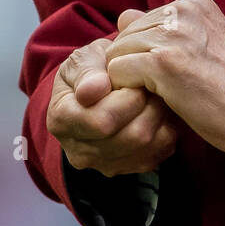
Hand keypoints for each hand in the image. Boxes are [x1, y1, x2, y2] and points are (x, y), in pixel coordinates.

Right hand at [46, 36, 177, 176]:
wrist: (99, 85)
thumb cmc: (92, 68)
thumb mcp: (85, 57)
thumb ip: (86, 71)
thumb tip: (92, 91)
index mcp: (61, 120)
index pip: (103, 121)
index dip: (128, 97)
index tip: (133, 77)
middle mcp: (78, 151)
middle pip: (131, 137)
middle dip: (147, 105)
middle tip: (149, 84)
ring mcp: (102, 164)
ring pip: (147, 147)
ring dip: (158, 117)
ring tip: (152, 96)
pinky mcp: (126, 168)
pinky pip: (158, 154)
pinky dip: (163, 130)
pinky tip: (155, 112)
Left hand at [105, 0, 224, 159]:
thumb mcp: (201, 45)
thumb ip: (163, 28)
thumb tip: (123, 15)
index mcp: (194, 3)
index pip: (143, 20)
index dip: (146, 52)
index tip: (169, 73)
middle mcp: (183, 11)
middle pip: (127, 34)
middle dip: (133, 62)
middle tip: (157, 88)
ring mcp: (172, 35)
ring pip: (118, 52)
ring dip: (129, 78)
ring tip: (156, 95)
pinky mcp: (162, 62)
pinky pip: (118, 70)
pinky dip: (126, 90)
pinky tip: (152, 101)